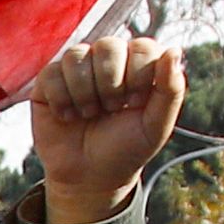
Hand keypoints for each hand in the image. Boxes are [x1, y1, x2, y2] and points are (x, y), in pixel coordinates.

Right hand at [27, 30, 184, 223]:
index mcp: (138, 64)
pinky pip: (52, 73)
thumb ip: (171, 89)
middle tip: (111, 109)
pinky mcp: (48, 80)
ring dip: (84, 93)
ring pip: (77, 56)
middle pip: (108, 46)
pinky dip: (62, 100)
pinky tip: (69, 115)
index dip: (138, 75)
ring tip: (89, 113)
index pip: (142, 47)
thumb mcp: (156, 126)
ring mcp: (77, 67)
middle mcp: (108, 59)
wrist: (89, 177)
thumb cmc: (126, 149)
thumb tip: (174, 51)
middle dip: (110, 85)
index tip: (135, 103)